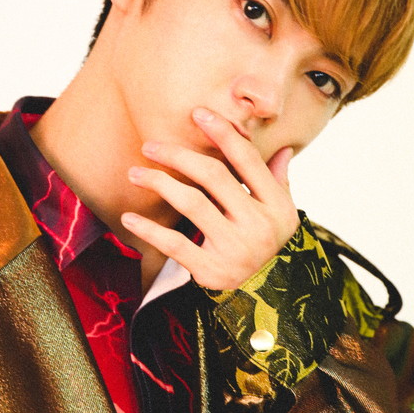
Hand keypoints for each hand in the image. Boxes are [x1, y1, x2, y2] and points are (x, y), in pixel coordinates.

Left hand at [120, 107, 299, 289]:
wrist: (269, 299)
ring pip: (192, 203)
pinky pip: (175, 244)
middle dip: (179, 155)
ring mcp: (235, 249)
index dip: (223, 133)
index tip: (198, 113)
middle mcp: (258, 225)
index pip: (246, 160)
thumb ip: (277, 181)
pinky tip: (130, 217)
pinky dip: (150, 230)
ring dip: (160, 183)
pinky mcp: (212, 271)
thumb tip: (283, 148)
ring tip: (135, 173)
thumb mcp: (281, 215)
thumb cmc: (270, 246)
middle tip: (150, 145)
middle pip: (214, 176)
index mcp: (277, 206)